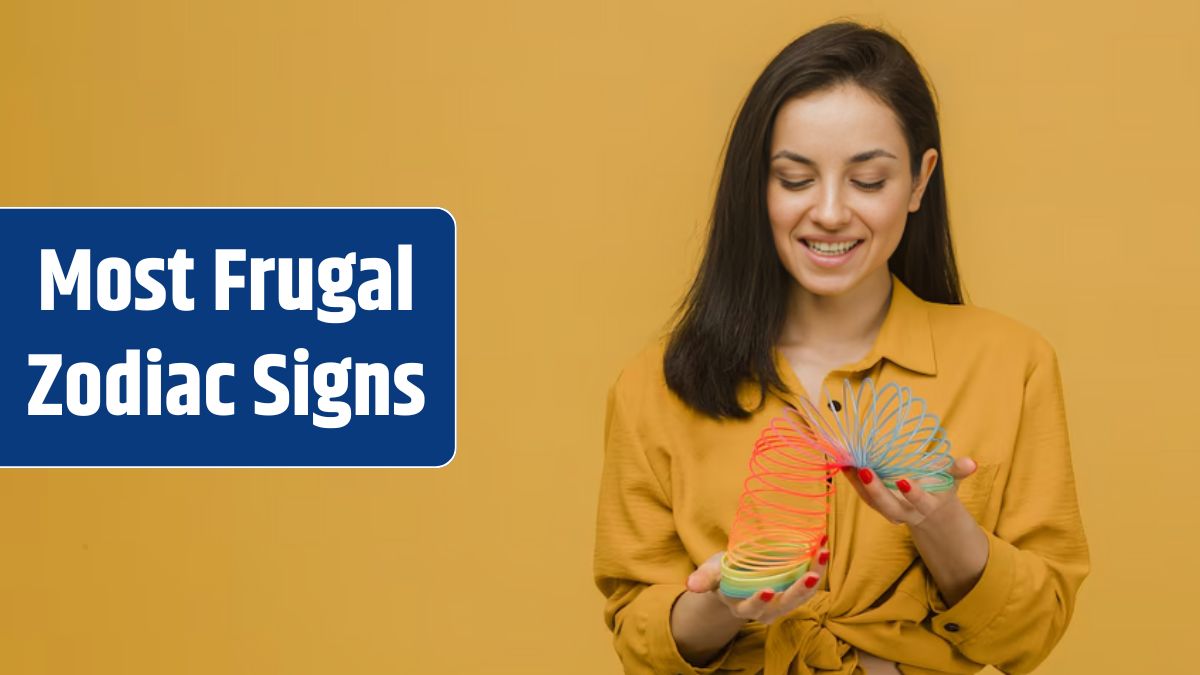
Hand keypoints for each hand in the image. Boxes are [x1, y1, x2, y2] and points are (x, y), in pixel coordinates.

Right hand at [684, 544, 829, 625]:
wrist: (737, 576)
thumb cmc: (723, 574)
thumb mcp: (711, 573)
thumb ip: (703, 578)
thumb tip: (691, 585)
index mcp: (743, 606)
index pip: (753, 608)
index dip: (759, 602)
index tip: (767, 590)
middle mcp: (768, 609)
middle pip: (787, 604)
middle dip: (800, 590)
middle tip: (812, 574)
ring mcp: (784, 600)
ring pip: (804, 594)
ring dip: (816, 573)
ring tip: (823, 552)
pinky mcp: (796, 588)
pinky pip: (810, 580)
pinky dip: (817, 563)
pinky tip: (823, 545)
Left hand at [843, 456, 977, 528]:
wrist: (931, 515)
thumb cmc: (941, 490)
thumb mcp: (952, 481)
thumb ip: (958, 471)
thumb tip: (972, 463)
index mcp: (928, 506)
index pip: (920, 502)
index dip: (914, 494)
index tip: (904, 481)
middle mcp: (907, 513)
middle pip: (890, 508)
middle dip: (878, 492)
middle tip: (866, 471)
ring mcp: (890, 511)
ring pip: (873, 503)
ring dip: (858, 485)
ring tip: (848, 464)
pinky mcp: (878, 506)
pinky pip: (864, 496)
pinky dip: (853, 482)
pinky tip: (844, 465)